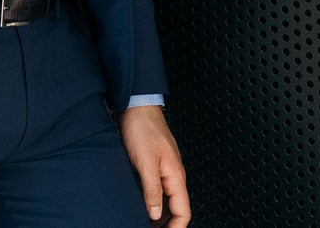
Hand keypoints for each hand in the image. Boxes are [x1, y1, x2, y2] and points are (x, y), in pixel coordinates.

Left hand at [118, 105, 189, 225]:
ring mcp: (164, 168)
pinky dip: (150, 199)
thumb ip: (152, 189)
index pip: (184, 212)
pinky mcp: (154, 163)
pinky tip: (139, 202)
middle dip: (166, 223)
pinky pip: (156, 188)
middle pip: (175, 208)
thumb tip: (155, 214)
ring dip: (157, 212)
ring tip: (142, 220)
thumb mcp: (145, 161)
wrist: (135, 104)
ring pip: (165, 199)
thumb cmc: (142, 127)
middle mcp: (173, 174)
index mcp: (176, 176)